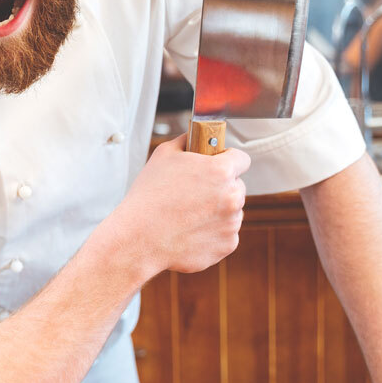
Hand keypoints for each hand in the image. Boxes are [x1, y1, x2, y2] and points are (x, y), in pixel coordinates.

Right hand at [106, 134, 249, 278]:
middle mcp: (232, 197)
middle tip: (196, 193)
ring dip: (218, 211)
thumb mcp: (163, 154)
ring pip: (233, 211)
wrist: (139, 238)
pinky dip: (213, 233)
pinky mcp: (227, 245)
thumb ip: (187, 140)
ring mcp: (231, 223)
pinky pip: (226, 234)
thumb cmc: (149, 196)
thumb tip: (196, 137)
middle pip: (237, 186)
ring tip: (189, 214)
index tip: (219, 165)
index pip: (242, 159)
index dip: (228, 160)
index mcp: (221, 171)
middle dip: (221, 187)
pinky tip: (191, 230)